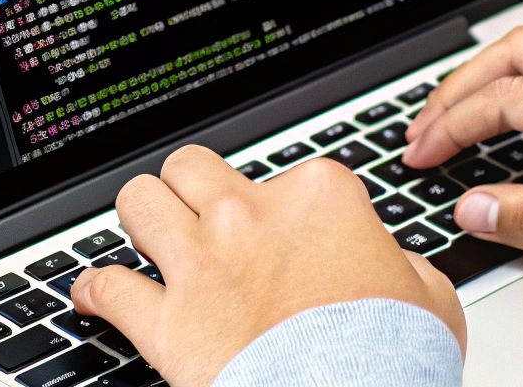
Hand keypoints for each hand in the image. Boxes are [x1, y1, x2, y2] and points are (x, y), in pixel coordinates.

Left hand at [71, 145, 465, 386]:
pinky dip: (95, 292)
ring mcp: (202, 263)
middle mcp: (249, 216)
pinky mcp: (167, 321)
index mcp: (317, 196)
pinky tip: (94, 296)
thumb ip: (400, 263)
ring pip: (139, 202)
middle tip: (202, 217)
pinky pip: (106, 288)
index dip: (286, 209)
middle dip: (192, 189)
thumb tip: (393, 266)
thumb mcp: (428, 293)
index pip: (288, 175)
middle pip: (192, 168)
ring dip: (141, 219)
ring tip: (148, 237)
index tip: (290, 238)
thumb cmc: (393, 353)